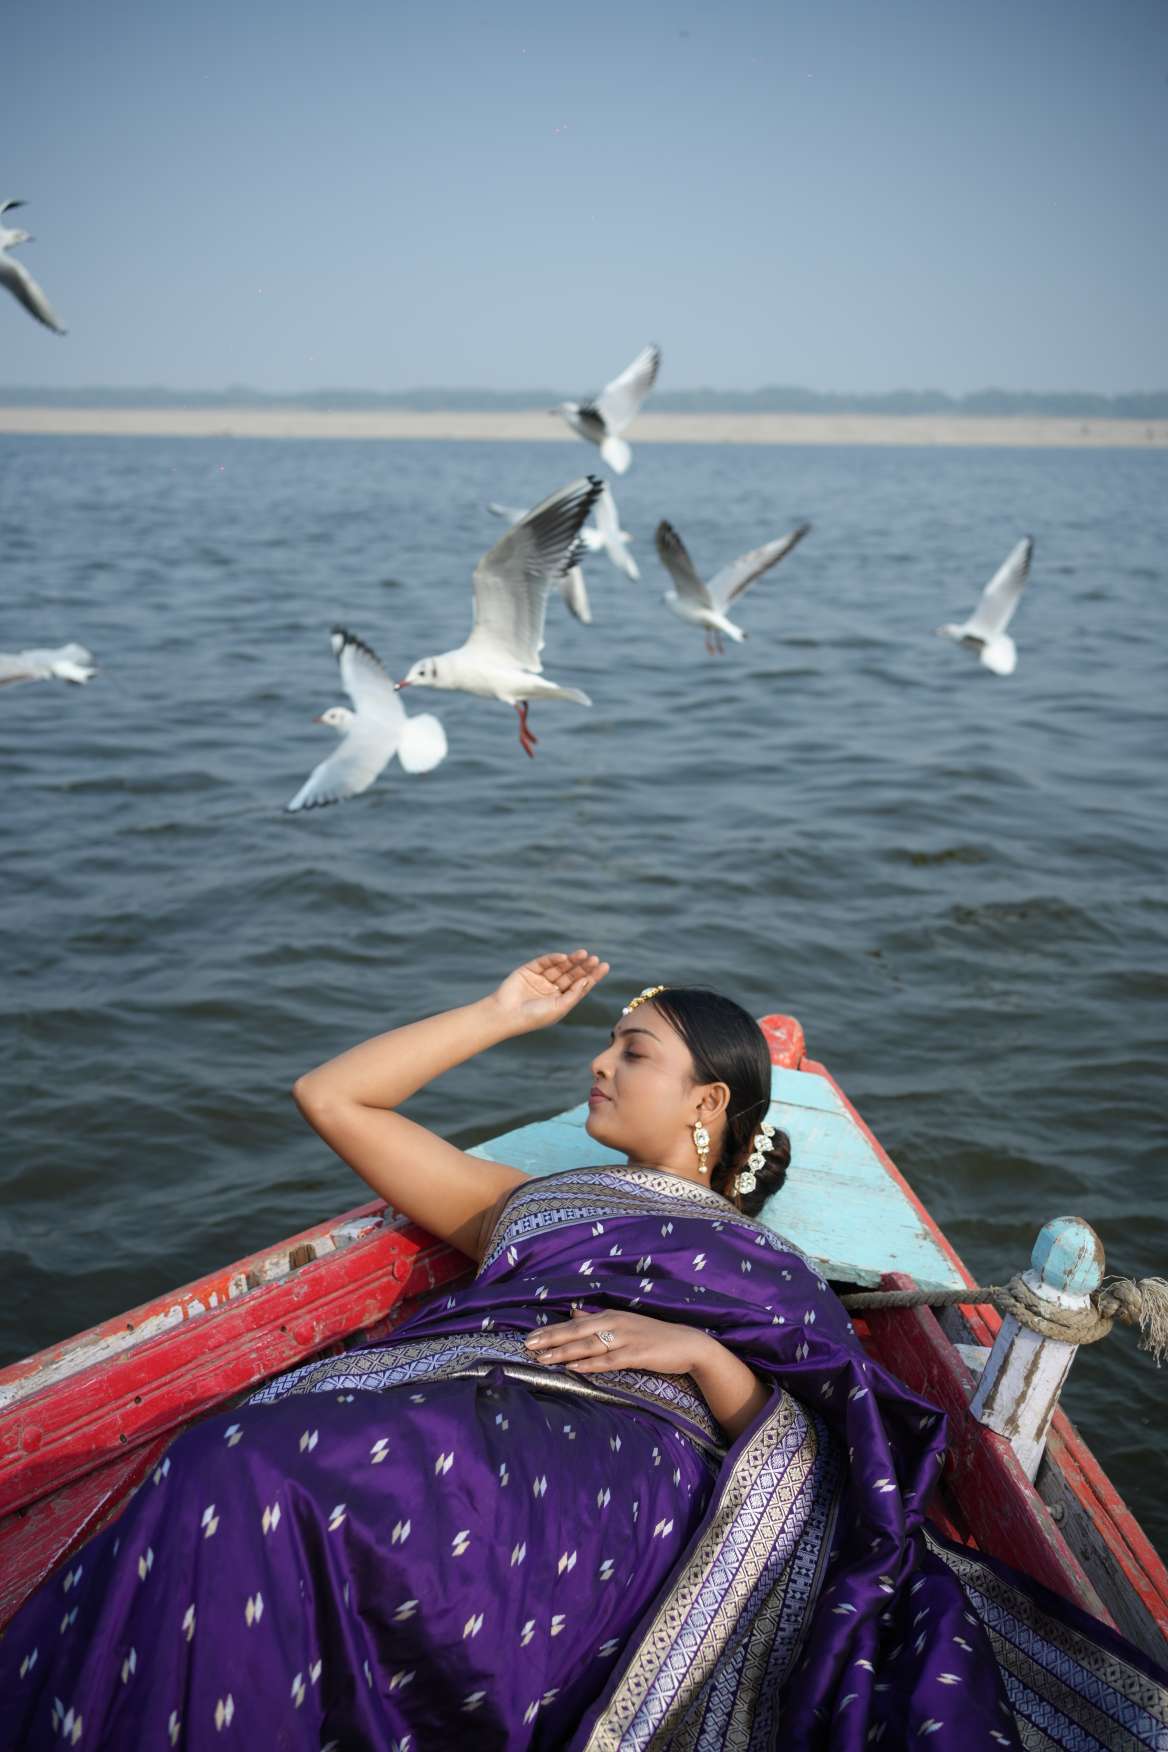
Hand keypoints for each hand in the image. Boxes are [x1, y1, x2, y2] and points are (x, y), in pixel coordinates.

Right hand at [489, 950, 609, 1034]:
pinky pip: (544, 962)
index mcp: (560, 1000)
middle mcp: (551, 989)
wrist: (506, 1015)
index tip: (604, 966)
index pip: (580, 986)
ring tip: (584, 954)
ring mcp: (540, 979)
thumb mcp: (559, 1008)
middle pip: (572, 974)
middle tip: (595, 959)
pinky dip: (554, 958)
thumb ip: (574, 994)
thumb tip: (588, 980)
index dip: (592, 976)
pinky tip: (564, 957)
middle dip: (583, 966)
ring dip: (571, 960)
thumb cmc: (533, 1016)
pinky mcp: (529, 970)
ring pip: (560, 967)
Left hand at [523, 1307, 708, 1375]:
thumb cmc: (653, 1334)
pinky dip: (590, 1364)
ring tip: (543, 1359)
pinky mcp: (637, 1354)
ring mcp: (626, 1338)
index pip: (574, 1324)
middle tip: (528, 1346)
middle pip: (577, 1332)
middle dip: (551, 1340)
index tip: (530, 1337)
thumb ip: (597, 1319)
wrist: (687, 1344)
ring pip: (589, 1346)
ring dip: (564, 1352)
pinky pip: (609, 1360)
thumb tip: (573, 1313)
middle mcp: (615, 1323)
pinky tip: (574, 1367)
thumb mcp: (624, 1323)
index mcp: (611, 1315)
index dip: (552, 1330)